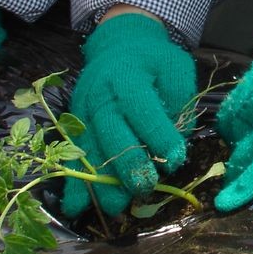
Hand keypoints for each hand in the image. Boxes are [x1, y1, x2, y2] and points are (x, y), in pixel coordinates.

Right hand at [61, 13, 196, 216]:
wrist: (118, 46)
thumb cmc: (154, 59)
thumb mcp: (176, 66)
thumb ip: (180, 97)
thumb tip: (178, 137)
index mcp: (127, 77)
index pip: (143, 109)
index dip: (160, 135)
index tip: (177, 158)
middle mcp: (100, 96)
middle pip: (112, 134)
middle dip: (129, 164)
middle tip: (146, 188)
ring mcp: (83, 113)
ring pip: (89, 150)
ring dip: (101, 182)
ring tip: (116, 207)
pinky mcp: (74, 127)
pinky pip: (72, 157)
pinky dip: (74, 183)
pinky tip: (77, 207)